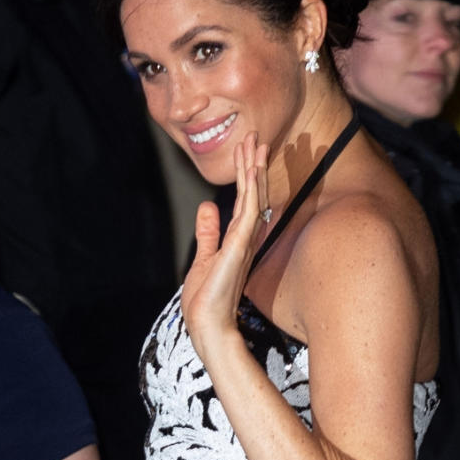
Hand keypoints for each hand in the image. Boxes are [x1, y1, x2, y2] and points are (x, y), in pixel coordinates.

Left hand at [181, 132, 270, 355]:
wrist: (208, 323)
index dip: (248, 174)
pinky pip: (247, 213)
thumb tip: (207, 206)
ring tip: (256, 144)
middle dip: (254, 164)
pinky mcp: (238, 247)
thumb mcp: (203, 257)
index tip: (249, 149)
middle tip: (256, 136)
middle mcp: (246, 236)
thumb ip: (207, 231)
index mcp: (239, 238)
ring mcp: (244, 241)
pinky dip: (250, 190)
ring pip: (253, 197)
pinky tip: (252, 172)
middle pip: (253, 192)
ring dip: (254, 170)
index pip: (246, 199)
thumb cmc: (207, 297)